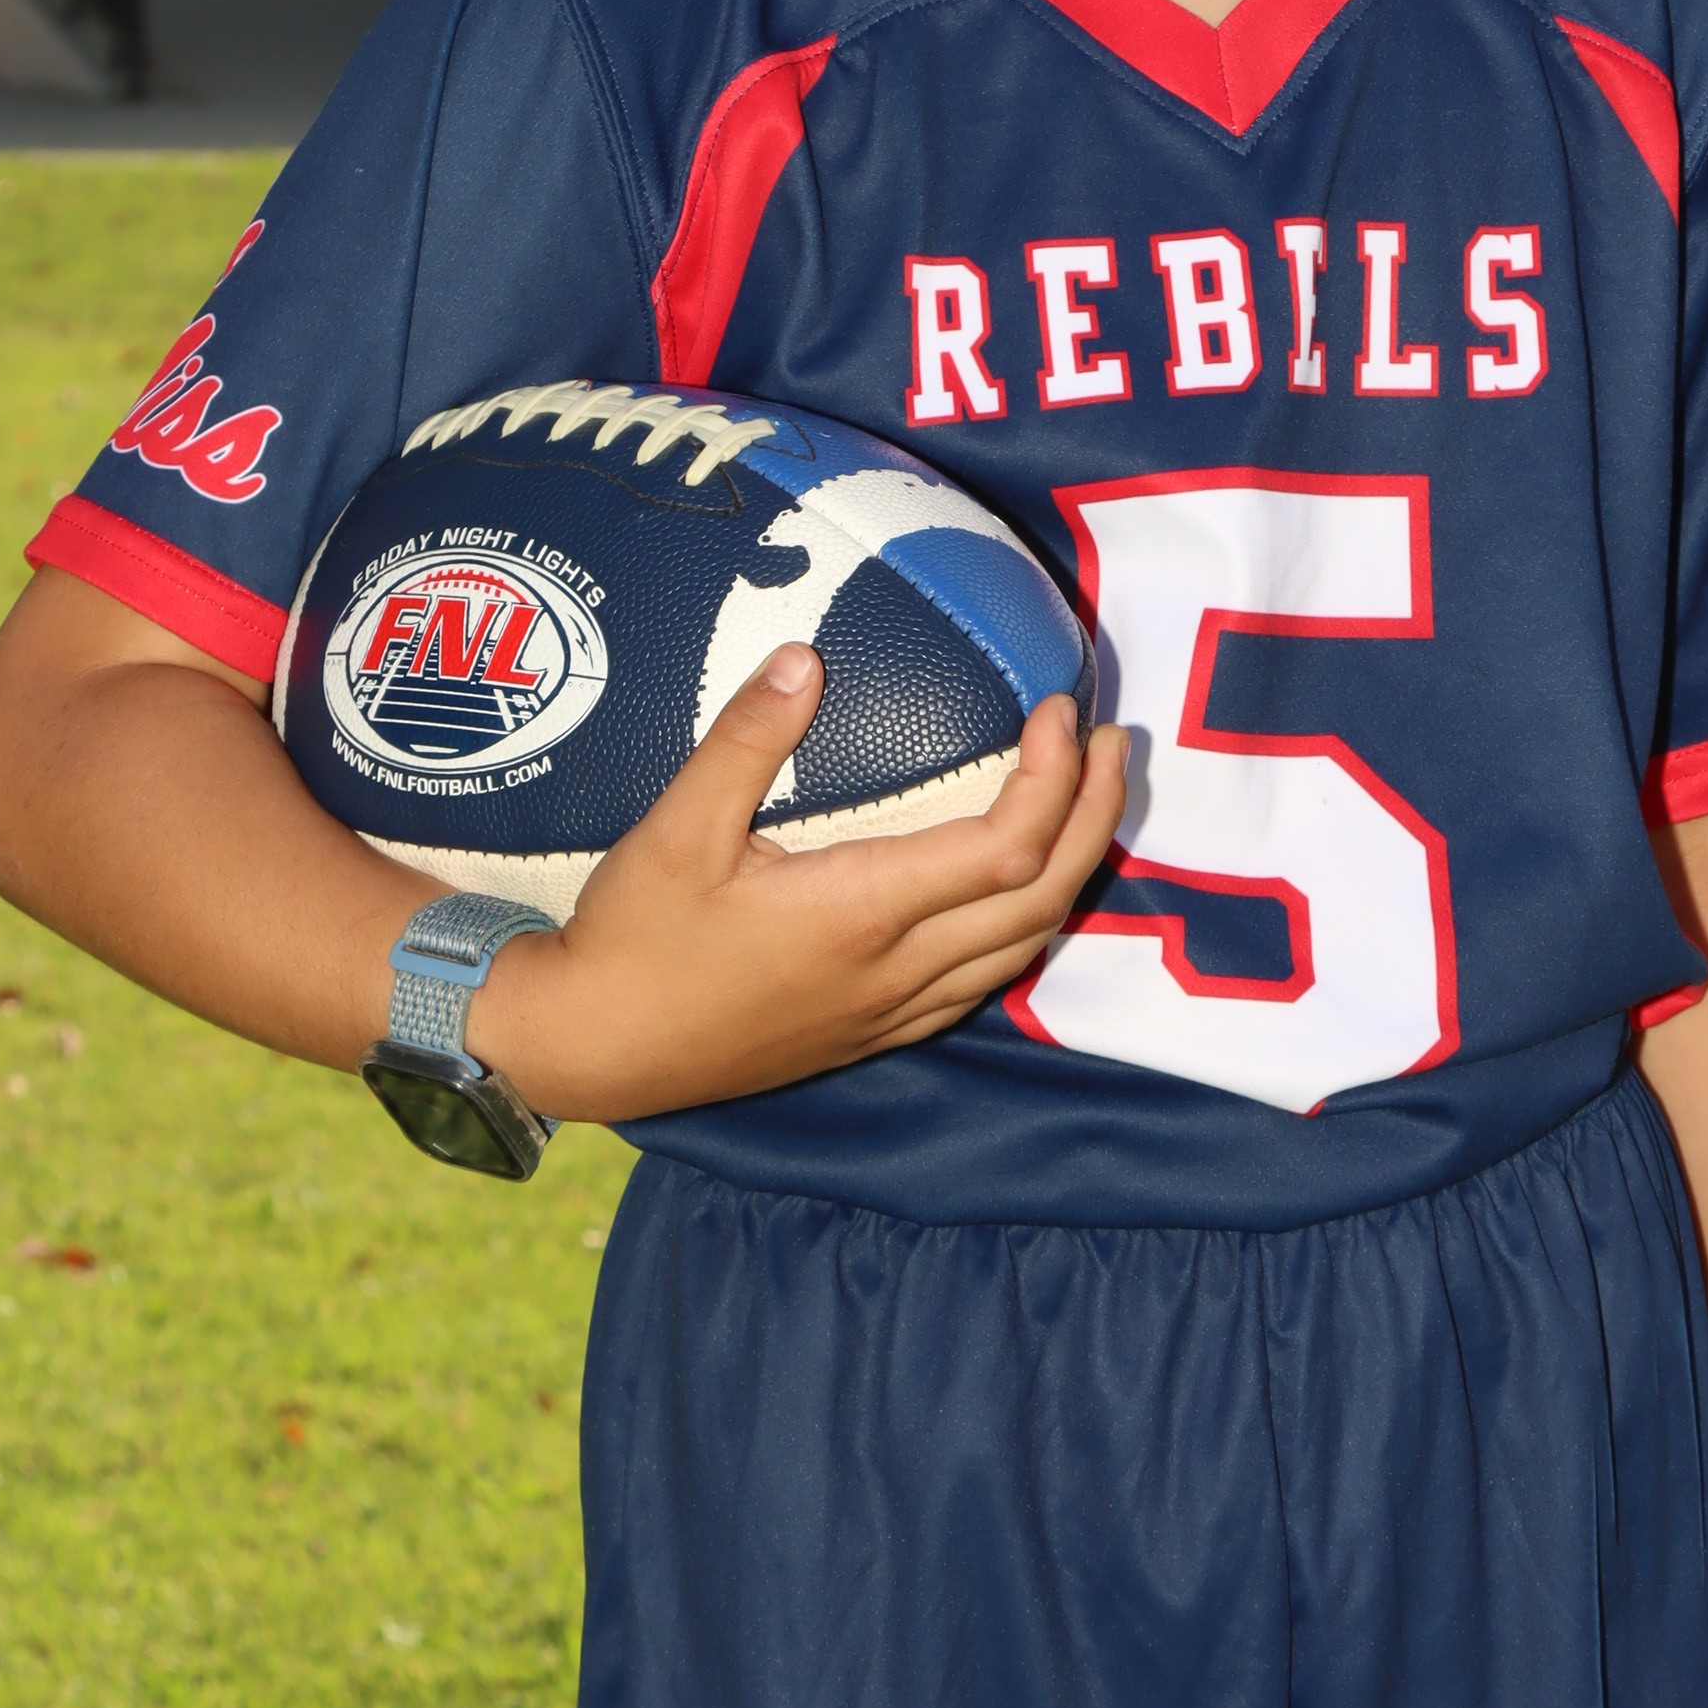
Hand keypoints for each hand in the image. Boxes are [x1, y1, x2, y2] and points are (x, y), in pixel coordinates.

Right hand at [465, 646, 1129, 1127]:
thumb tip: (803, 659)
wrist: (596, 1049)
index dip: (1054, 777)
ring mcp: (893, 1010)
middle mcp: (897, 972)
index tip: (1057, 709)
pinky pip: (986, 979)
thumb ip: (744, 741)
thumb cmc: (633, 938)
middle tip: (1112, 742)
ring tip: (1088, 800)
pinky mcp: (876, 1031)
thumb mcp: (674, 829)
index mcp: (861, 915)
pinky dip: (1027, 921)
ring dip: (1072, 870)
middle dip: (1097, 816)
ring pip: (1025, 947)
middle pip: (1043, 898)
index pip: (1006, 849)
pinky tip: (1018, 882)